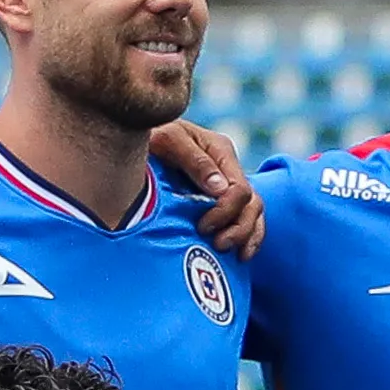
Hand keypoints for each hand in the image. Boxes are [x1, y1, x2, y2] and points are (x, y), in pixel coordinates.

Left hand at [150, 118, 263, 254]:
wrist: (135, 134)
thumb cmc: (151, 136)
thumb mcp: (168, 140)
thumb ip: (194, 161)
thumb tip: (220, 190)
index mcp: (220, 150)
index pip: (239, 189)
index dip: (225, 212)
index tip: (203, 226)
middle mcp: (228, 167)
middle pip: (251, 203)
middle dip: (238, 228)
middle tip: (216, 244)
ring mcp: (227, 182)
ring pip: (254, 213)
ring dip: (245, 236)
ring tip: (228, 252)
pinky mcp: (221, 198)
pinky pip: (248, 219)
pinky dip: (250, 238)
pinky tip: (241, 256)